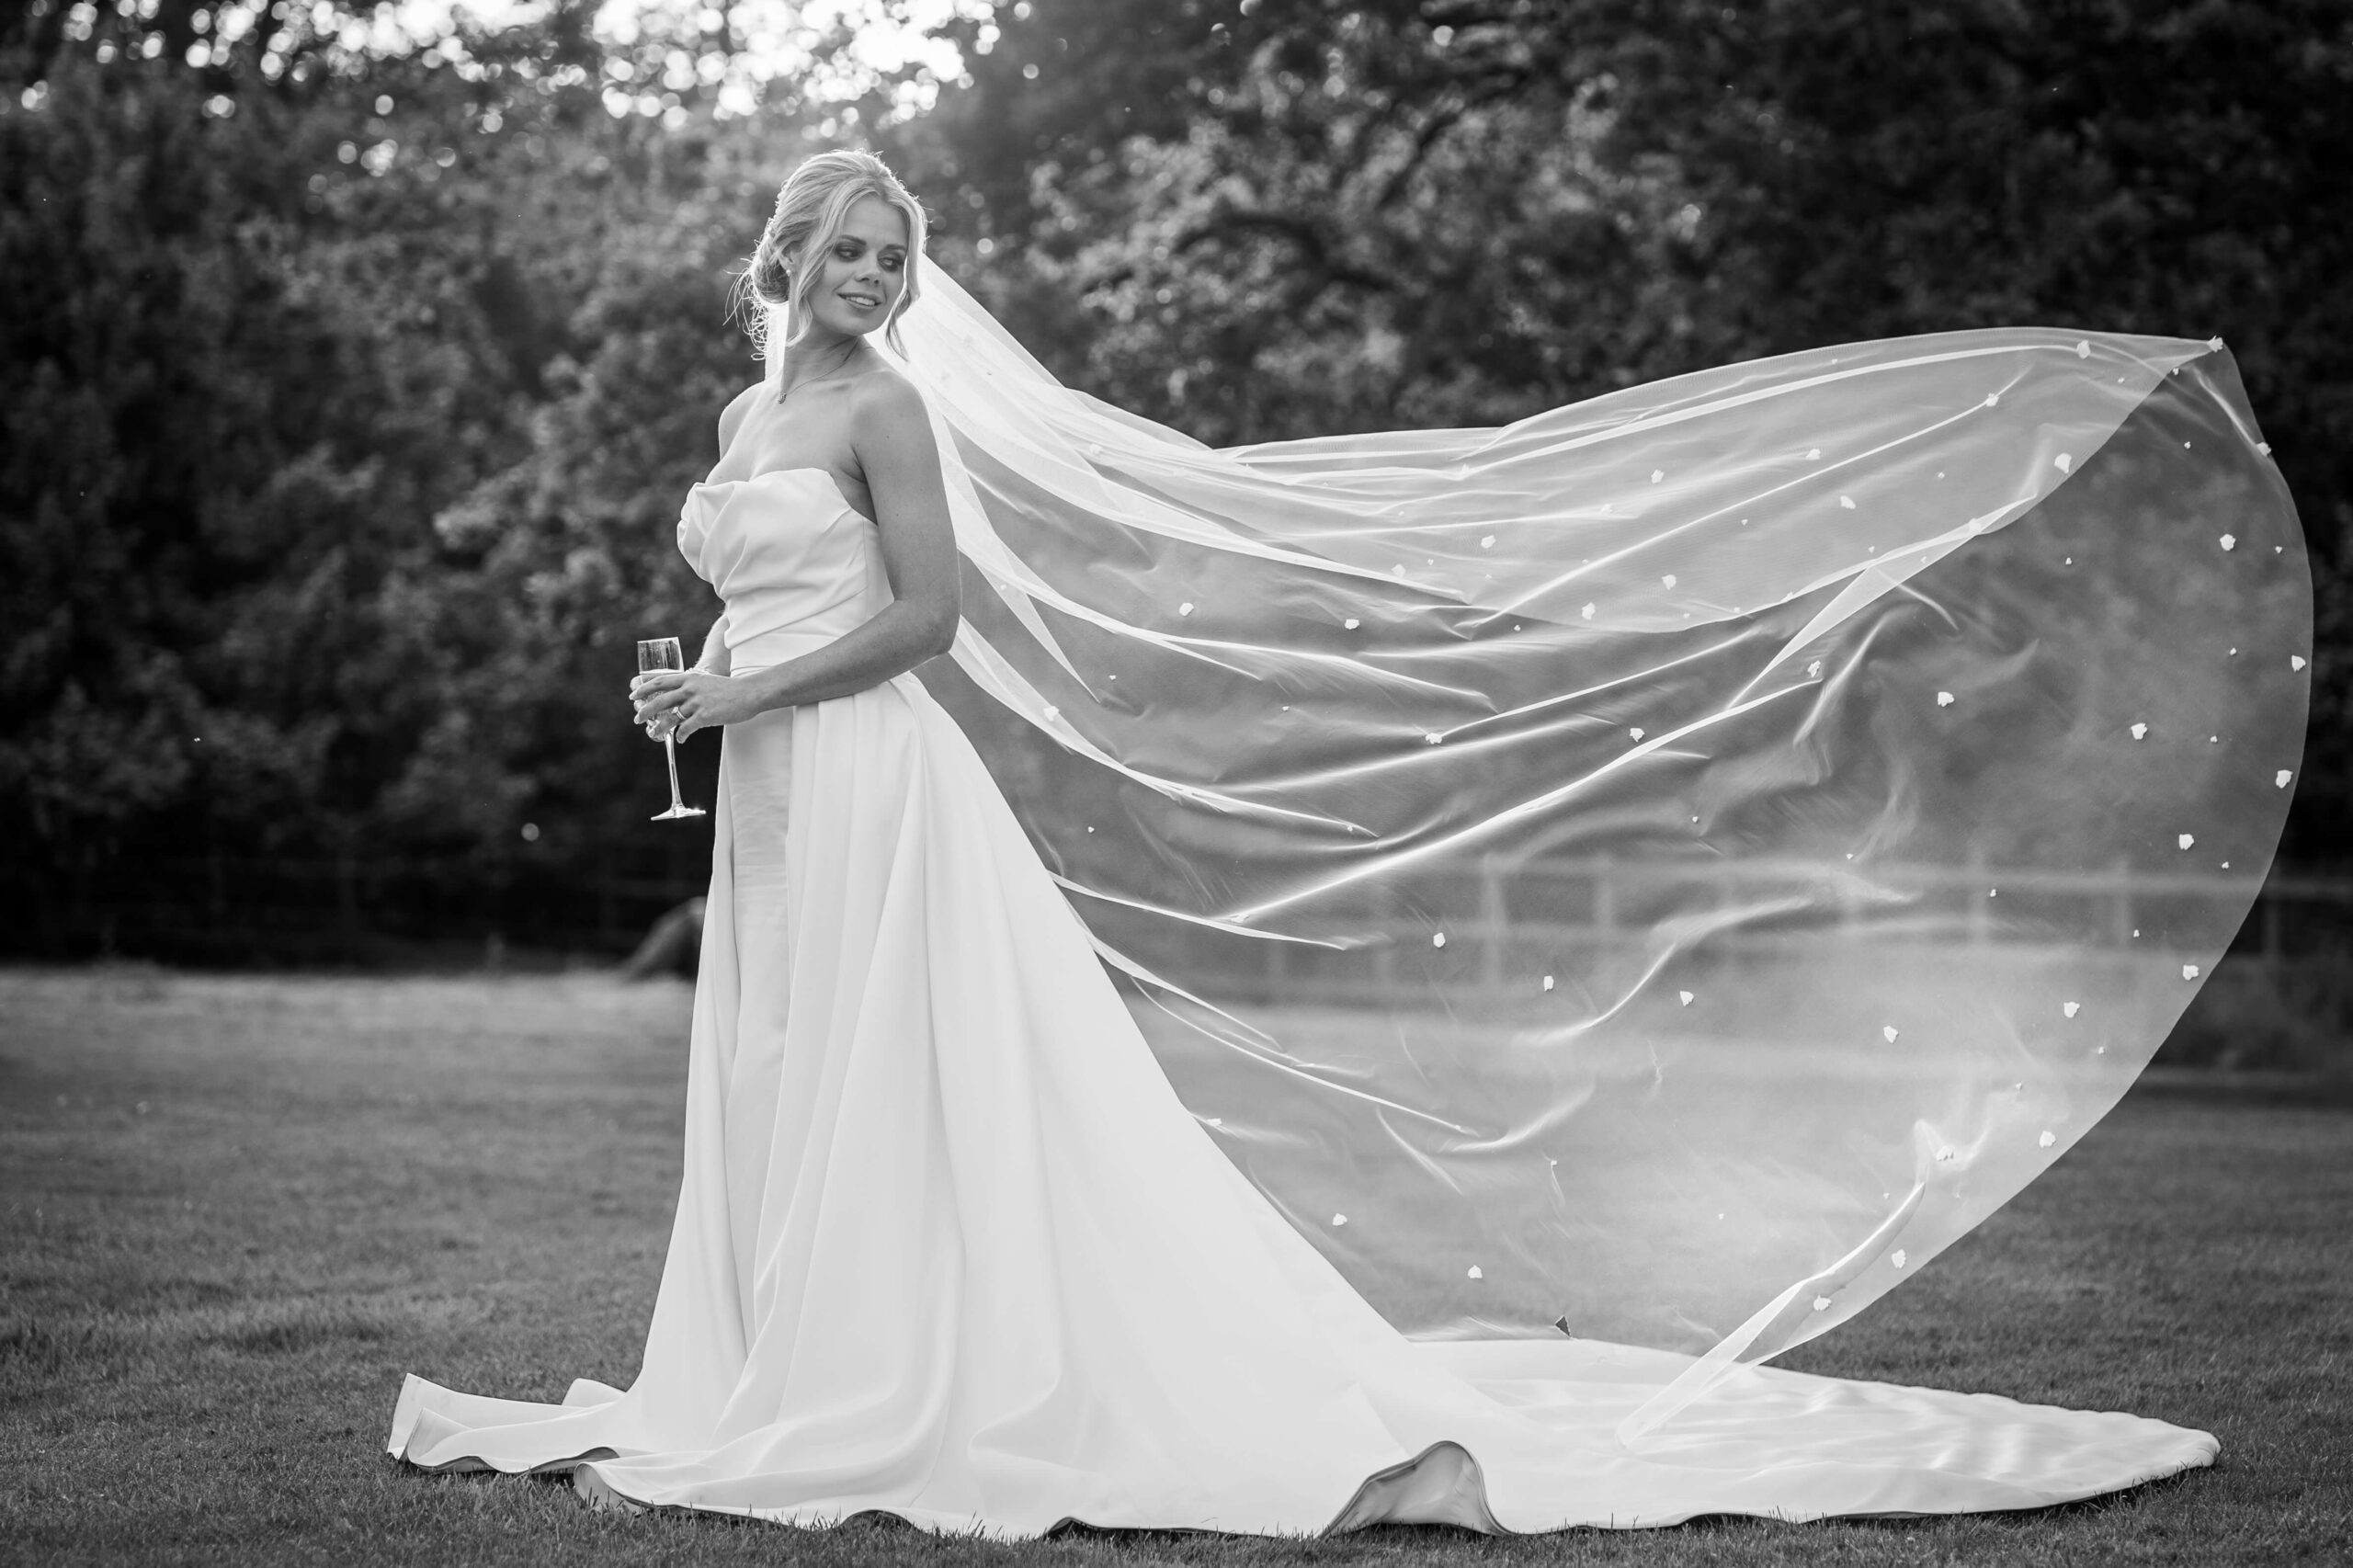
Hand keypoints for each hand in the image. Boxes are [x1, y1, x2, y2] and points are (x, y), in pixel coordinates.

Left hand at [630, 669, 754, 741]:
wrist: (749, 693)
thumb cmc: (730, 689)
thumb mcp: (707, 682)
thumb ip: (693, 688)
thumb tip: (682, 698)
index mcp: (689, 679)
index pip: (660, 681)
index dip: (644, 689)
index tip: (633, 696)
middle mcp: (690, 689)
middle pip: (659, 700)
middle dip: (645, 711)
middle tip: (637, 719)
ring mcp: (697, 703)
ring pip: (670, 718)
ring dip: (659, 727)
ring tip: (654, 733)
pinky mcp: (705, 716)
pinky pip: (686, 729)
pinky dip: (682, 736)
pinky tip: (681, 739)